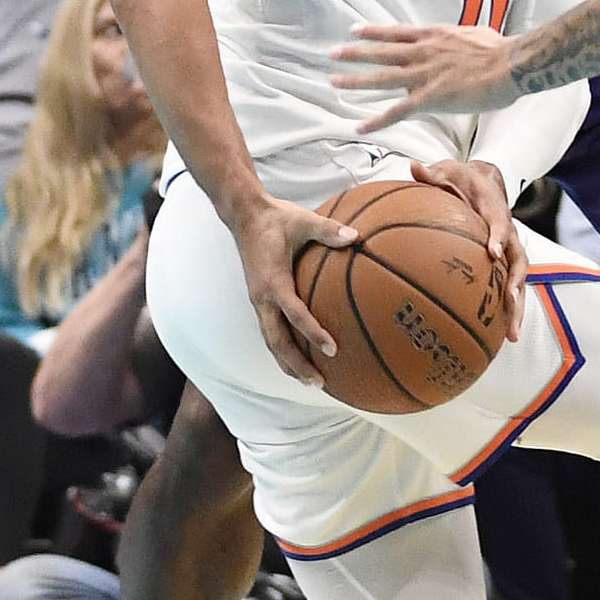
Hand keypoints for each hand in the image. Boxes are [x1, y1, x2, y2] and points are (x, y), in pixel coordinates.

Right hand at [229, 196, 358, 389]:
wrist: (244, 216)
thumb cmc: (276, 218)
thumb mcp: (303, 220)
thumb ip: (329, 230)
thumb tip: (356, 237)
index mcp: (273, 281)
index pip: (293, 314)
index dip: (312, 333)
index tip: (332, 349)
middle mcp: (262, 297)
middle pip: (277, 341)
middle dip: (296, 364)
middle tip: (319, 383)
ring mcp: (259, 301)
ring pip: (271, 341)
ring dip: (288, 363)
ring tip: (310, 381)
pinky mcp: (260, 300)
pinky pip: (271, 331)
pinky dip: (283, 349)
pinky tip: (299, 358)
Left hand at [333, 21, 519, 123]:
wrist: (510, 64)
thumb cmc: (499, 50)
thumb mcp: (473, 35)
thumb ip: (459, 39)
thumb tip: (461, 40)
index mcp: (433, 36)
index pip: (395, 32)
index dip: (373, 31)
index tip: (354, 29)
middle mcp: (422, 52)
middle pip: (381, 52)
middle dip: (355, 53)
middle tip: (332, 54)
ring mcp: (423, 75)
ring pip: (382, 78)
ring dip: (356, 81)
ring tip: (334, 83)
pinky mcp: (430, 98)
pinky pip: (397, 111)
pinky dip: (377, 119)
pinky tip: (360, 125)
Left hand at [409, 158, 525, 339]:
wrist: (487, 180)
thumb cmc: (463, 179)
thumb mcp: (448, 170)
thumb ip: (432, 173)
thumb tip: (413, 166)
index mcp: (495, 210)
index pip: (500, 223)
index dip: (497, 236)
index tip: (492, 252)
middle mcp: (507, 233)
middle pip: (519, 261)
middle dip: (517, 284)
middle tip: (511, 304)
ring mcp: (508, 250)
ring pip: (518, 282)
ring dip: (517, 308)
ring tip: (511, 336)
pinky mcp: (503, 263)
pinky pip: (507, 288)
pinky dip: (506, 311)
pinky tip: (498, 338)